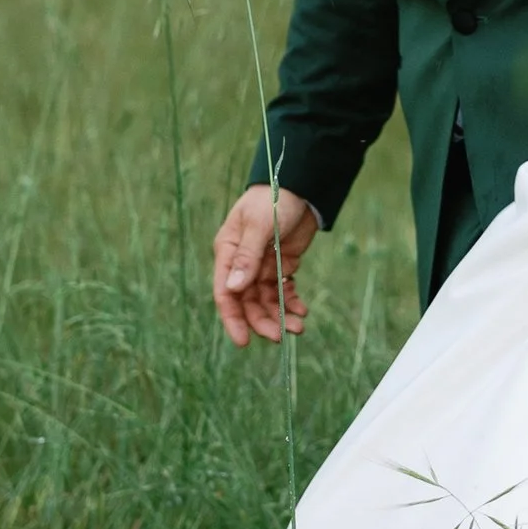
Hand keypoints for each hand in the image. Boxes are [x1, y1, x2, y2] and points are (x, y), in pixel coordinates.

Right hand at [212, 185, 319, 344]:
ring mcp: (262, 266)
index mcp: (228, 252)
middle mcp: (242, 263)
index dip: (232, 319)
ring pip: (267, 301)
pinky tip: (302, 310)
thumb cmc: (273, 199)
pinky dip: (292, 303)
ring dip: (280, 315)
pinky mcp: (281, 266)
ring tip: (299, 327)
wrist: (301, 186)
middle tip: (281, 336)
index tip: (243, 341)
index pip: (225, 293)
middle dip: (263, 321)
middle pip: (248, 302)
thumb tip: (234, 288)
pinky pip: (283, 292)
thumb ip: (247, 257)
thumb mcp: (259, 226)